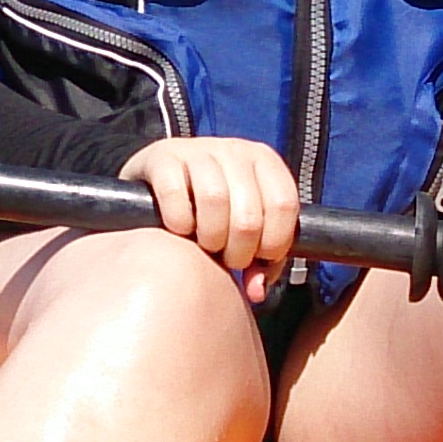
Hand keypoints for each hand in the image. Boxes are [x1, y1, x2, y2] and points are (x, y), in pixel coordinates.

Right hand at [119, 135, 297, 284]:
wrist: (158, 184)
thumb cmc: (211, 213)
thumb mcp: (243, 231)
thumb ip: (260, 261)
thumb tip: (256, 291)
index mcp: (265, 161)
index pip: (284, 205)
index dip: (274, 243)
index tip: (258, 258)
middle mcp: (234, 150)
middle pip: (249, 214)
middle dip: (238, 251)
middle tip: (226, 257)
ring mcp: (197, 149)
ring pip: (214, 199)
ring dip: (209, 237)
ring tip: (203, 245)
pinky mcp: (162, 156)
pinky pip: (175, 193)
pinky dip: (178, 222)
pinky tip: (178, 228)